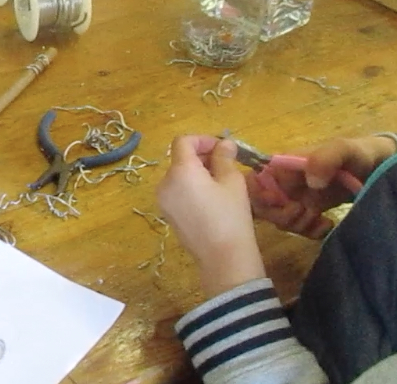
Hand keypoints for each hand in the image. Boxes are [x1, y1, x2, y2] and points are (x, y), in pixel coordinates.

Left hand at [156, 135, 265, 297]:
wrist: (222, 257)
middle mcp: (165, 183)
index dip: (203, 140)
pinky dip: (191, 187)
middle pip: (180, 159)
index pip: (183, 142)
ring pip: (178, 176)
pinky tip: (211, 199)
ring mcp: (163, 201)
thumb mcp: (232, 181)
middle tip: (226, 165)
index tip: (222, 148)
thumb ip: (225, 157)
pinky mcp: (168, 215)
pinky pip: (177, 191)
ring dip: (197, 172)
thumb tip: (224, 144)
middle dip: (202, 156)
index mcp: (180, 171)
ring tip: (221, 182)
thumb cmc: (230, 215)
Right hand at [248, 135, 396, 238]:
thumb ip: (325, 158)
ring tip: (320, 220)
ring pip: (280, 219)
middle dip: (281, 215)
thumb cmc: (361, 154)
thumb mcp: (346, 149)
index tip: (283, 204)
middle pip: (264, 204)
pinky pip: (298, 227)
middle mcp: (287, 181)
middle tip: (305, 213)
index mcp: (287, 163)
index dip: (261, 196)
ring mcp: (298, 197)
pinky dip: (309, 231)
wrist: (384, 168)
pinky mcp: (310, 211)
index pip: (256, 180)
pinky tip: (326, 226)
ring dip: (297, 224)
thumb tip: (310, 181)